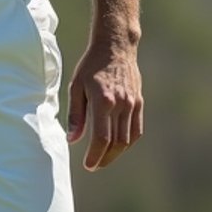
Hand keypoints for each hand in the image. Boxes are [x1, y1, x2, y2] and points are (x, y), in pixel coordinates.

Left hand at [66, 38, 143, 170]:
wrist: (116, 46)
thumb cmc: (91, 65)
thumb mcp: (76, 86)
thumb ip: (75, 115)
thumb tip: (72, 139)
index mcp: (103, 100)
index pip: (101, 137)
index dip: (95, 155)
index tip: (88, 165)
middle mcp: (121, 104)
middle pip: (116, 142)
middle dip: (104, 158)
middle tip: (94, 165)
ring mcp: (132, 103)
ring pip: (128, 139)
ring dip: (116, 153)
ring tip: (104, 158)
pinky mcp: (139, 102)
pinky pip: (137, 129)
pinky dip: (128, 142)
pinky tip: (118, 145)